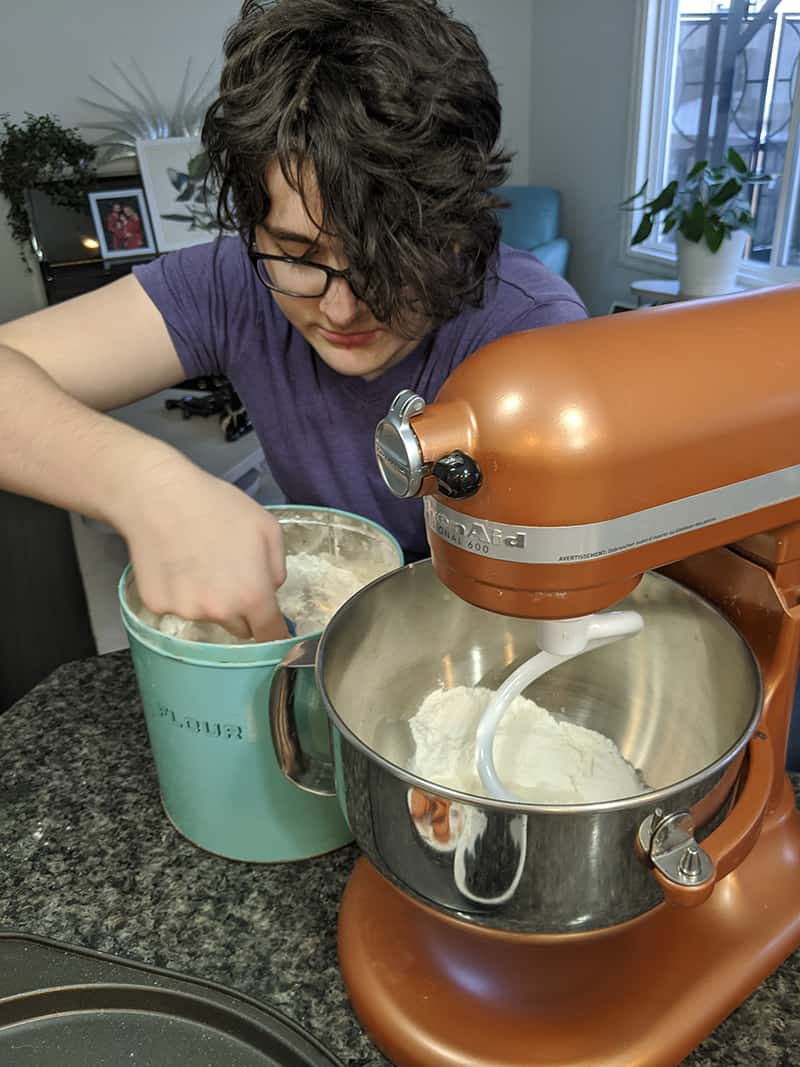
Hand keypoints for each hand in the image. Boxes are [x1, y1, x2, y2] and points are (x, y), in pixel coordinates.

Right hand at [112, 456, 288, 641]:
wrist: (158, 496)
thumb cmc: (217, 506)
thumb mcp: (267, 528)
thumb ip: (277, 568)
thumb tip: (270, 590)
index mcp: (252, 595)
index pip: (270, 634)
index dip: (274, 633)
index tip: (273, 628)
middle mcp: (219, 611)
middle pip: (239, 629)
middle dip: (241, 612)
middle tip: (230, 575)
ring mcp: (185, 611)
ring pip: (207, 616)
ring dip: (209, 601)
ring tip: (198, 561)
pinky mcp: (157, 606)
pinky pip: (177, 607)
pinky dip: (180, 593)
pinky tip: (176, 563)